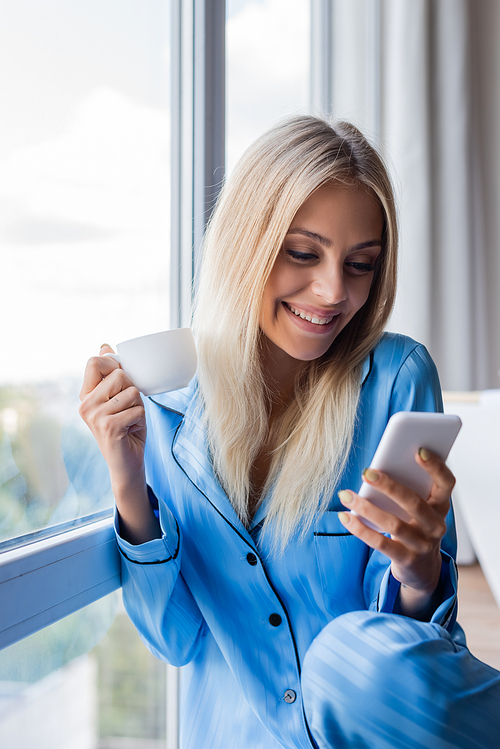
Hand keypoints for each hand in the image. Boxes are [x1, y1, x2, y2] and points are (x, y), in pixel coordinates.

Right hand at [79, 345, 146, 484]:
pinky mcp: (108, 427)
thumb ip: (110, 374)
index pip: (95, 362)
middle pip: (119, 375)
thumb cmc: (126, 428)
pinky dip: (140, 419)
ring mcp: (95, 416)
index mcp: (86, 394)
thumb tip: (104, 345)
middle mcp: (85, 404)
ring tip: (129, 420)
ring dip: (138, 407)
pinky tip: (131, 430)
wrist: (126, 464)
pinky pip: (138, 409)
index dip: (115, 366)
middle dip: (132, 391)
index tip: (121, 383)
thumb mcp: (118, 398)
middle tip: (127, 409)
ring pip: (132, 392)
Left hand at [337, 449, 454, 617]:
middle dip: (390, 486)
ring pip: (394, 525)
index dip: (436, 467)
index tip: (418, 450)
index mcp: (440, 505)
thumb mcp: (419, 508)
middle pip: (415, 503)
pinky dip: (360, 529)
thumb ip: (408, 488)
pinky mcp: (406, 560)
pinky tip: (345, 516)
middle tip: (366, 472)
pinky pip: (381, 544)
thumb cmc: (415, 525)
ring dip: (367, 508)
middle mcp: (436, 525)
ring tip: (346, 495)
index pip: (446, 483)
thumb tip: (378, 469)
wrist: (422, 568)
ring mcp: (422, 545)